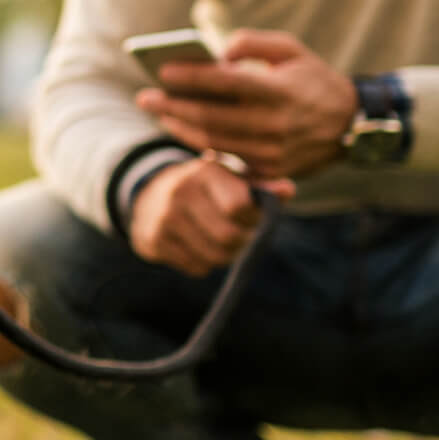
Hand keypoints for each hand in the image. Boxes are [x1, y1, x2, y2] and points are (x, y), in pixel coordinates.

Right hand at [128, 152, 293, 277]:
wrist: (150, 195)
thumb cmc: (205, 187)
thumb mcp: (230, 177)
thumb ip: (260, 186)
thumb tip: (288, 190)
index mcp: (204, 171)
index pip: (239, 205)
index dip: (253, 217)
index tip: (252, 215)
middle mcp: (181, 191)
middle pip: (229, 236)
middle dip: (242, 241)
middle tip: (242, 234)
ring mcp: (164, 218)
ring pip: (214, 257)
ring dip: (227, 255)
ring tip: (222, 240)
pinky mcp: (153, 241)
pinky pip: (196, 268)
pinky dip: (205, 264)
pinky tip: (199, 246)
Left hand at [135, 29, 357, 180]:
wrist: (351, 126)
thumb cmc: (314, 80)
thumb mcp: (292, 49)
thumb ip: (254, 43)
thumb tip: (220, 55)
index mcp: (280, 91)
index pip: (224, 83)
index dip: (190, 77)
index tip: (163, 71)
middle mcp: (274, 125)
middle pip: (210, 117)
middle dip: (172, 106)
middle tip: (145, 97)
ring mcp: (272, 153)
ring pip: (213, 142)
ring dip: (181, 128)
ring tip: (160, 114)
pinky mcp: (271, 172)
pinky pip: (228, 160)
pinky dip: (203, 146)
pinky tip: (185, 132)